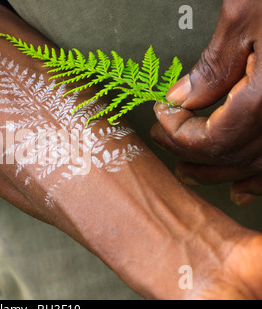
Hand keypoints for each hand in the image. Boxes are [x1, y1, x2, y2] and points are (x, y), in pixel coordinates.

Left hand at [151, 0, 261, 205]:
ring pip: (259, 164)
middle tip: (164, 141)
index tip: (161, 115)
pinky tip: (242, 187)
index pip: (212, 140)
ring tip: (191, 174)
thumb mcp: (244, 16)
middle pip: (233, 155)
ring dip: (222, 173)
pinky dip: (259, 176)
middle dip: (191, 153)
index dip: (179, 134)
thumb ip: (212, 66)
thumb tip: (182, 98)